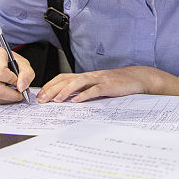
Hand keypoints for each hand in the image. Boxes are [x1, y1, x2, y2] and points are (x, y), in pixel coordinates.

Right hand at [0, 46, 34, 103]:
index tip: (19, 82)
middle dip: (13, 95)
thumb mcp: (22, 62)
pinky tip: (6, 91)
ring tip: (14, 92)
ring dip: (9, 98)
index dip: (13, 81)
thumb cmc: (8, 60)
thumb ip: (27, 73)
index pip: (1, 73)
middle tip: (21, 93)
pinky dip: (2, 98)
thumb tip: (22, 88)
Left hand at [37, 66, 178, 102]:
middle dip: (52, 88)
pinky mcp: (108, 86)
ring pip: (78, 82)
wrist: (137, 78)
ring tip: (56, 100)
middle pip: (67, 79)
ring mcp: (99, 80)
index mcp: (86, 76)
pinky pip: (94, 90)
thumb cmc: (117, 84)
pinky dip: (84, 95)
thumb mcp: (98, 87)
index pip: (63, 77)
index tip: (40, 94)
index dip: (50, 85)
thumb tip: (69, 100)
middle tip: (42, 99)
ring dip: (65, 91)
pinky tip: (76, 102)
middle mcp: (90, 76)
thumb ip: (85, 91)